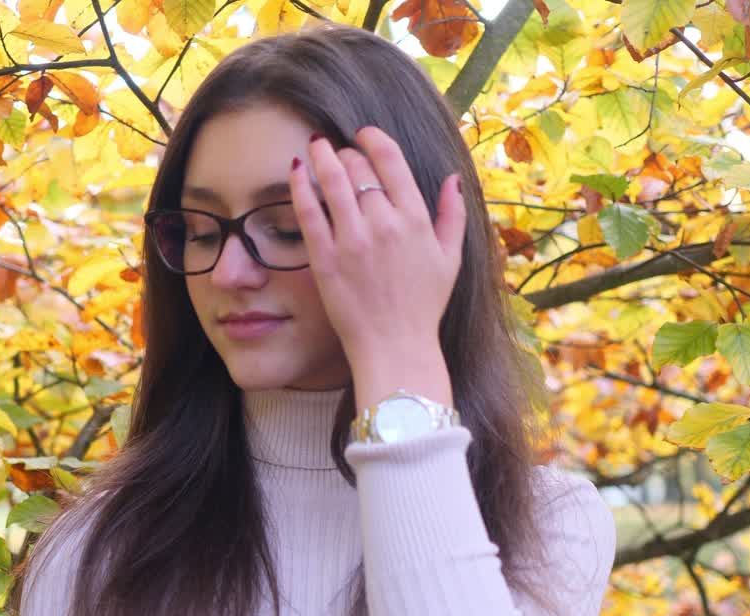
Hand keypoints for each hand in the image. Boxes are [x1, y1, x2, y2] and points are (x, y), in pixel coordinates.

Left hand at [288, 126, 465, 404]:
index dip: (373, 139)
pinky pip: (309, 211)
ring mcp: (352, 240)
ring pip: (333, 181)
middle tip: (339, 152)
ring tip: (315, 146)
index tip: (362, 134)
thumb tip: (452, 180)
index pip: (390, 160)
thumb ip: (453, 215)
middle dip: (347, 153)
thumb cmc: (423, 306)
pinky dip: (301, 185)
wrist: (395, 346)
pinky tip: (297, 170)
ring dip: (322, 157)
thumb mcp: (450, 259)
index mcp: (415, 219)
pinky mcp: (325, 258)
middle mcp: (384, 223)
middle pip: (359, 168)